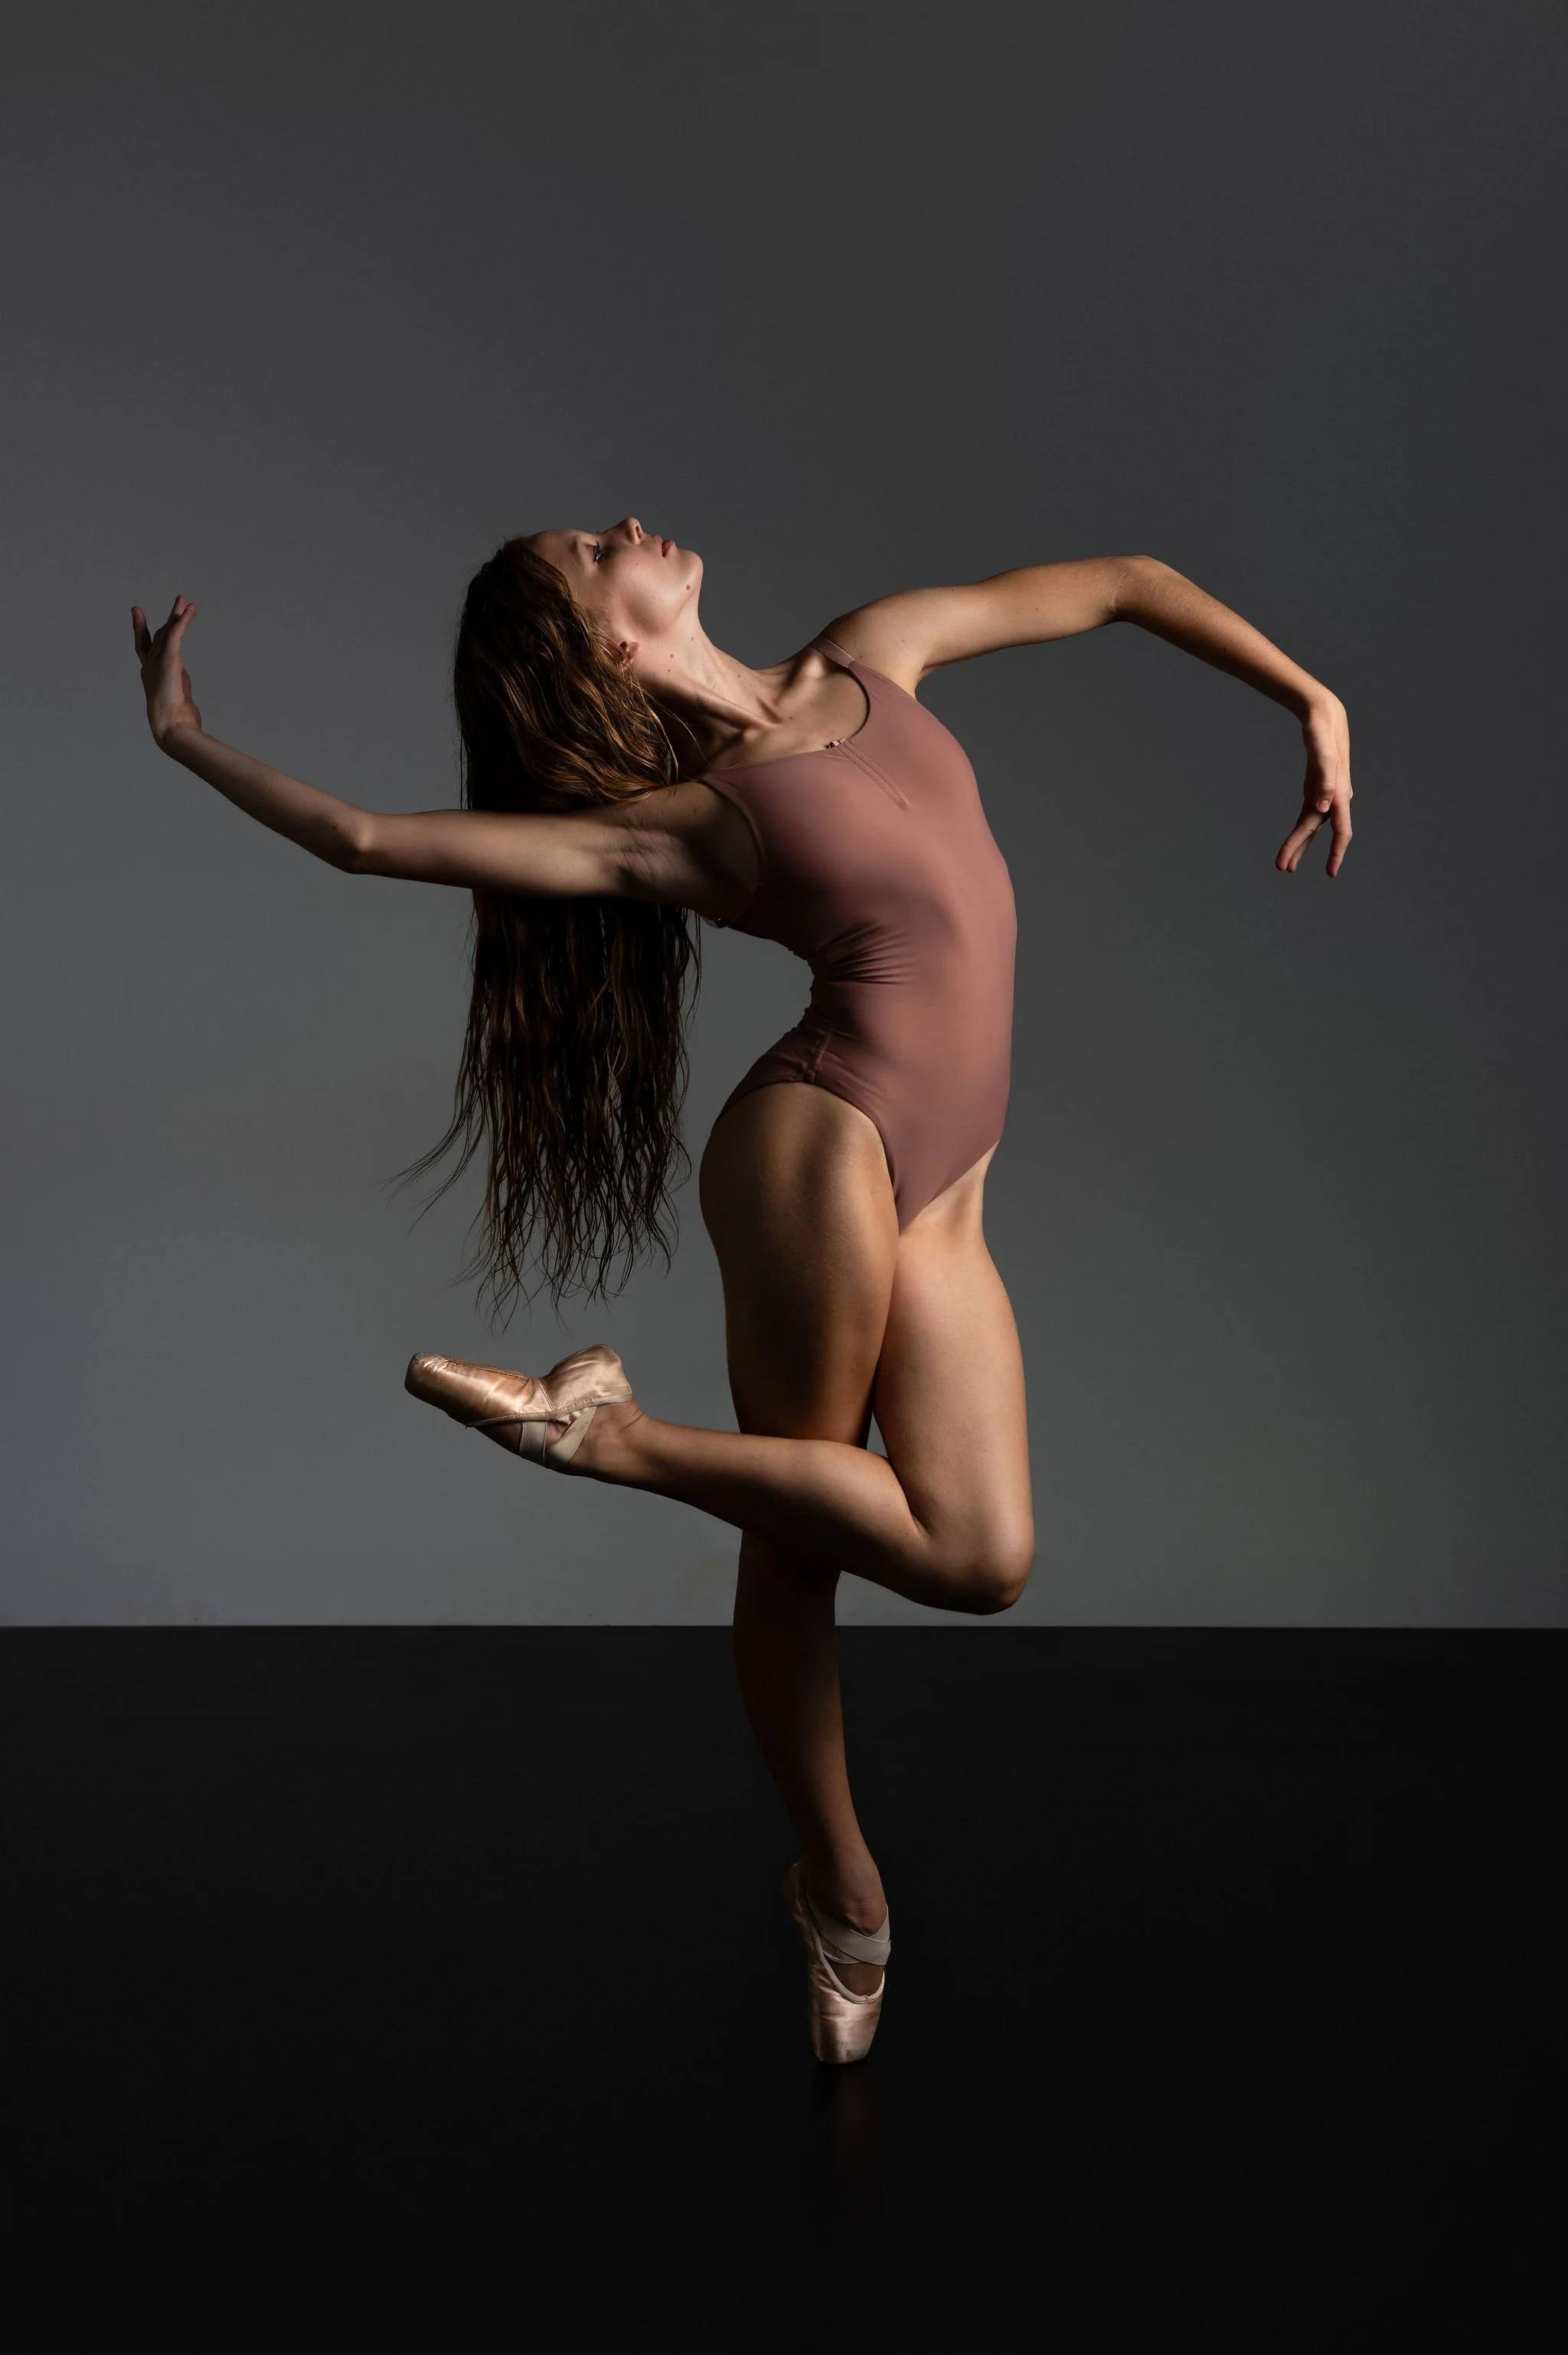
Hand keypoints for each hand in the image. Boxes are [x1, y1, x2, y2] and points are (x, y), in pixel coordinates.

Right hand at [132, 594, 202, 747]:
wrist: (171, 727)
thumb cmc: (175, 720)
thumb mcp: (176, 696)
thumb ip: (177, 681)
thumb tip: (182, 674)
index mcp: (150, 675)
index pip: (145, 648)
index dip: (143, 631)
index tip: (139, 616)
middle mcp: (150, 666)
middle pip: (158, 635)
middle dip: (168, 617)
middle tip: (178, 601)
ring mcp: (157, 662)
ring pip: (168, 632)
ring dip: (178, 615)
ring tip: (186, 601)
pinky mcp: (168, 660)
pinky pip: (175, 635)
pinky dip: (182, 621)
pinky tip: (189, 611)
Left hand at [1276, 695, 1352, 876]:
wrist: (1324, 716)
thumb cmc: (1323, 732)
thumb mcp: (1322, 752)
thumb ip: (1324, 780)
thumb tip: (1324, 808)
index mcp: (1340, 793)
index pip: (1341, 830)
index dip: (1336, 852)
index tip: (1330, 872)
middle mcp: (1334, 798)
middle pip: (1316, 830)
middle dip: (1299, 850)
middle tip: (1282, 868)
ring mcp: (1324, 794)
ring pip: (1310, 826)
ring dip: (1298, 845)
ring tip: (1285, 866)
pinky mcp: (1314, 789)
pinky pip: (1306, 816)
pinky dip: (1299, 830)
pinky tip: (1294, 843)